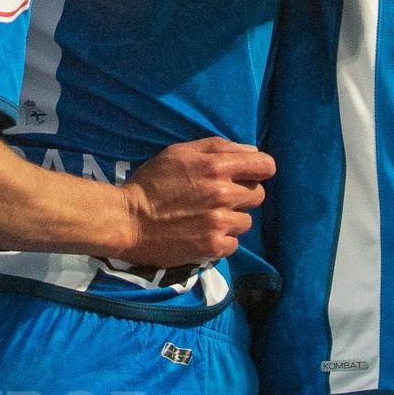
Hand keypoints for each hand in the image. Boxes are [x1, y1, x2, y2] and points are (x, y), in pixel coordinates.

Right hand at [114, 136, 274, 268]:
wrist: (129, 220)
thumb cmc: (152, 182)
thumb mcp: (180, 152)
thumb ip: (218, 147)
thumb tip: (252, 152)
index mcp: (216, 166)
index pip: (264, 165)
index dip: (260, 169)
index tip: (251, 174)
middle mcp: (223, 194)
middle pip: (259, 195)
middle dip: (244, 194)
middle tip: (222, 197)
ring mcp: (220, 223)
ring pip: (247, 221)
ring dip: (232, 219)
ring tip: (209, 218)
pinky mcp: (213, 247)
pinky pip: (234, 243)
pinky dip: (222, 240)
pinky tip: (204, 234)